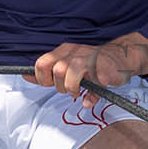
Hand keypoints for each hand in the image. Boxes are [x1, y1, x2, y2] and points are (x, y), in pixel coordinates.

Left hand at [29, 35, 147, 105]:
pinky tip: (90, 98)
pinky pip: (91, 86)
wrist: (122, 58)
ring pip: (69, 76)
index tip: (49, 84)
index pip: (42, 63)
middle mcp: (75, 52)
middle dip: (58, 85)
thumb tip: (25, 76)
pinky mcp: (103, 70)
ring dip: (72, 89)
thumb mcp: (68, 64)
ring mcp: (89, 59)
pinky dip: (90, 96)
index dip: (42, 78)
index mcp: (64, 50)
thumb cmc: (93, 64)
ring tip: (78, 91)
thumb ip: (50, 72)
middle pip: (55, 70)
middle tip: (67, 89)